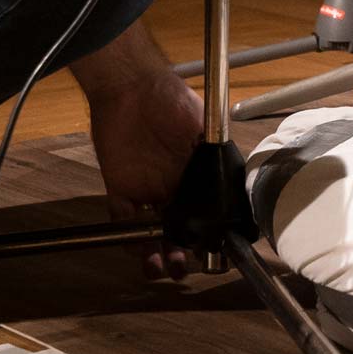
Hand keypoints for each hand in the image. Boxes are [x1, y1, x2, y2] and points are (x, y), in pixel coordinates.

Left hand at [85, 63, 204, 279]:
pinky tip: (139, 250)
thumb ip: (214, 151)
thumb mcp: (203, 122)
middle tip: (187, 267)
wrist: (130, 86)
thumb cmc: (170, 98)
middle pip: (178, 226)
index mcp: (195, 172)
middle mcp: (172, 185)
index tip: (215, 250)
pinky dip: (128, 237)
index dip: (208, 231)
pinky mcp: (120, 188)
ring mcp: (145, 188)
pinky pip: (122, 219)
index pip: (204, 209)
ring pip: (151, 230)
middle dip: (184, 250)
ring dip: (157, 252)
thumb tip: (233, 182)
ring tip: (162, 267)